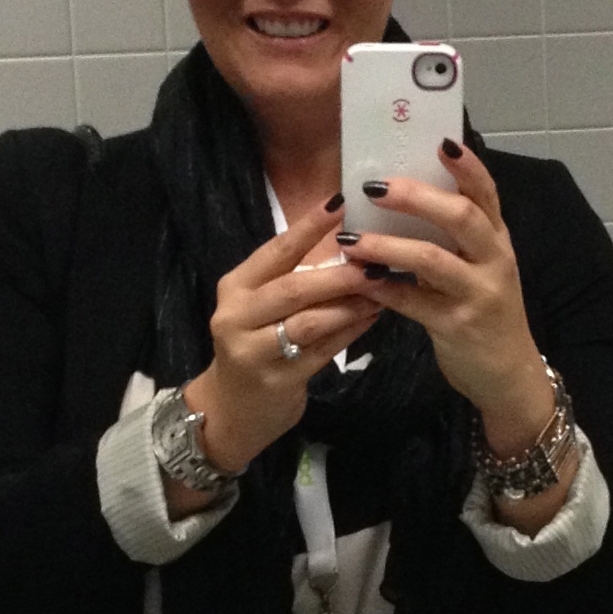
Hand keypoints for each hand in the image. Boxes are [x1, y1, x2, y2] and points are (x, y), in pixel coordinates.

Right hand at [182, 195, 379, 487]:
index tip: (339, 203)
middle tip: (376, 261)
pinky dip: (349, 333)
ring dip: (349, 305)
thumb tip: (348, 242)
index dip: (307, 227)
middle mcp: (236, 316)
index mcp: (235, 287)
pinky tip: (372, 319)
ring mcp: (253, 352)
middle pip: (293, 288)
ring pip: (309, 322)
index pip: (275, 251)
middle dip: (338, 274)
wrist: (232, 410)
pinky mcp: (275, 381)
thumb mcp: (261, 306)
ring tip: (380, 291)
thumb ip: (293, 277)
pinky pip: (320, 352)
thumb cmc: (254, 345)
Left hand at [339, 143, 555, 453]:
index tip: (440, 141)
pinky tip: (359, 281)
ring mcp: (479, 295)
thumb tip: (401, 197)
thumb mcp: (479, 269)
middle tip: (374, 187)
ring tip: (351, 240)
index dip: (467, 167)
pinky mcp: (458, 327)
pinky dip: (385, 290)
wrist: (508, 376)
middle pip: (461, 217)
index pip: (487, 193)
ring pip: (434, 260)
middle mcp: (494, 262)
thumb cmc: (485, 313)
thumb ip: (452, 238)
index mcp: (497, 240)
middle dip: (416, 197)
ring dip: (387, 246)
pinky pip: (415, 304)